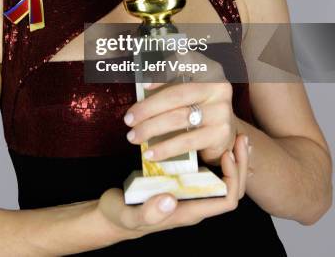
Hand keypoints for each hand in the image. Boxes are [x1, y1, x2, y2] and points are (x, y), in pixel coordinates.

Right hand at [97, 134, 248, 240]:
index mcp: (188, 212)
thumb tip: (170, 200)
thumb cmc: (119, 215)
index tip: (226, 153)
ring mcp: (189, 192)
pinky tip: (209, 136)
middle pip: (231, 189)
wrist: (110, 215)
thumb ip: (148, 212)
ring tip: (234, 135)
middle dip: (240, 164)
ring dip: (231, 158)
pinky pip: (206, 171)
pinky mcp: (180, 181)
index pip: (226, 201)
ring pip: (222, 179)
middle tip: (240, 138)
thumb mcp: (128, 215)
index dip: (233, 178)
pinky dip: (213, 154)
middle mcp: (194, 203)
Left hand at [123, 62, 237, 166]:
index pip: (184, 64)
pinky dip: (165, 148)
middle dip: (148, 108)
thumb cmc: (198, 106)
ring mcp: (221, 111)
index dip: (163, 72)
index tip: (143, 84)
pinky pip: (187, 141)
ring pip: (179, 118)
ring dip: (151, 129)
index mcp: (209, 70)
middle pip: (176, 95)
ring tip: (133, 136)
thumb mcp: (188, 89)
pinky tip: (150, 153)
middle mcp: (218, 87)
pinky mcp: (220, 134)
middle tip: (129, 119)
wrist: (225, 132)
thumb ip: (169, 85)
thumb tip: (139, 92)